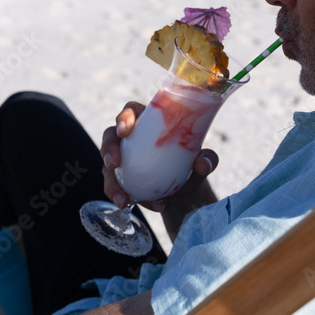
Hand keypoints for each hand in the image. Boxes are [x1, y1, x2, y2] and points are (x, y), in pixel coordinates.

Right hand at [100, 102, 217, 211]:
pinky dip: (122, 196)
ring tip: (123, 200)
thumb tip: (201, 163)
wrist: (185, 189)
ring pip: (107, 165)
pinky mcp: (119, 178)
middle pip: (110, 136)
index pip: (130, 111)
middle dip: (107, 148)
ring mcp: (122, 158)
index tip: (126, 131)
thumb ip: (208, 159)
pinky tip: (132, 204)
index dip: (124, 118)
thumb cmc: (191, 164)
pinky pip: (115, 186)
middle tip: (114, 164)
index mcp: (147, 122)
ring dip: (111, 182)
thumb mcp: (202, 160)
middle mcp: (130, 138)